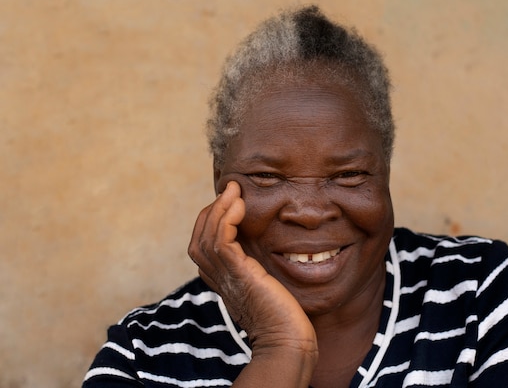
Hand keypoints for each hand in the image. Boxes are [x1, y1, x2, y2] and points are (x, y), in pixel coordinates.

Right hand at [188, 181, 317, 385]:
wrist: (287, 339)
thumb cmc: (283, 315)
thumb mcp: (265, 284)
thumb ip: (257, 267)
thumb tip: (263, 248)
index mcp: (221, 279)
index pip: (203, 243)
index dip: (213, 219)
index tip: (232, 200)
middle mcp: (216, 277)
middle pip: (199, 236)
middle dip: (213, 209)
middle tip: (230, 189)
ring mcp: (225, 276)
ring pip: (207, 234)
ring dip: (220, 208)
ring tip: (234, 190)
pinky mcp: (238, 273)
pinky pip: (221, 239)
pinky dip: (226, 218)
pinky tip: (240, 206)